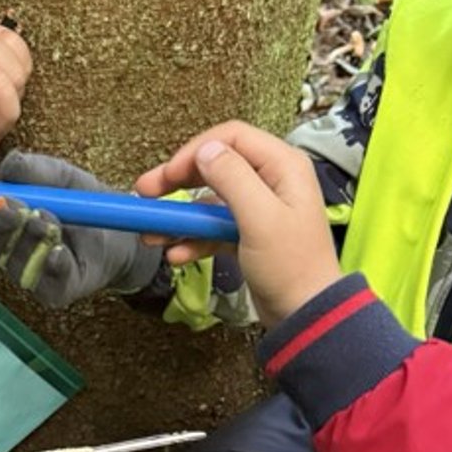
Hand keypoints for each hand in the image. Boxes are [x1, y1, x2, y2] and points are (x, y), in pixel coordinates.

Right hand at [0, 151, 163, 307]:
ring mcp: (31, 274)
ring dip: (29, 239)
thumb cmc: (84, 205)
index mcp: (3, 222)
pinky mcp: (55, 292)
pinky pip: (46, 281)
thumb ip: (33, 169)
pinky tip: (60, 248)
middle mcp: (11, 251)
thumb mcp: (60, 176)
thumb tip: (8, 169)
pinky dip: (51, 261)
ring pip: (16, 263)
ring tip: (48, 219)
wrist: (123, 232)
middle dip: (0, 225)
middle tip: (14, 206)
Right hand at [134, 121, 341, 327]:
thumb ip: (232, 178)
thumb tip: (205, 151)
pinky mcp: (247, 235)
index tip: (167, 176)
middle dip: (177, 181)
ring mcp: (257, 210)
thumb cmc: (292, 266)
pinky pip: (212, 229)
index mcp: (282, 166)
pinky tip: (176, 255)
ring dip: (179, 217)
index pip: (231, 138)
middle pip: (214, 166)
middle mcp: (270, 181)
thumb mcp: (260, 218)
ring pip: (208, 202)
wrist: (306, 314)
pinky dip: (192, 240)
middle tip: (145, 193)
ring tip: (152, 235)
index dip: (195, 152)